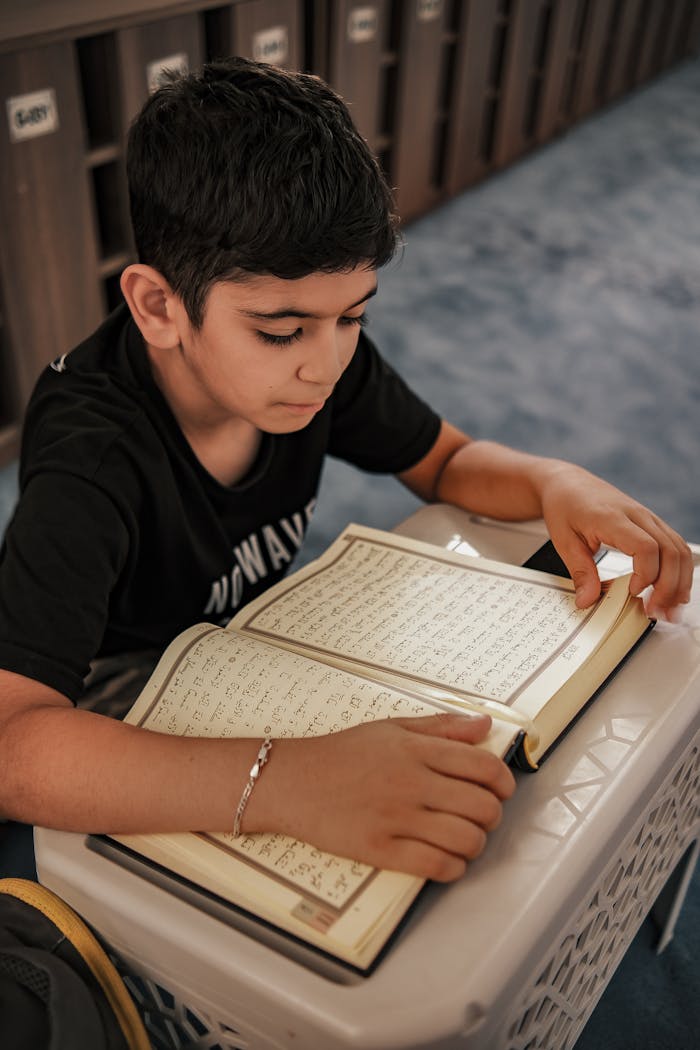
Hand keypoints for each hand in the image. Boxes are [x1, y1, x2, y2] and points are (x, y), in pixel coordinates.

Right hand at [245, 713, 515, 881]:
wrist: (293, 781)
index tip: (500, 790)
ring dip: (474, 844)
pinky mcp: (380, 850)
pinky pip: (436, 865)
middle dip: (492, 816)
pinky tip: (446, 860)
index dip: (503, 783)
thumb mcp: (391, 728)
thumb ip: (441, 727)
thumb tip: (484, 726)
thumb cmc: (342, 754)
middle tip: (480, 817)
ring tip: (463, 840)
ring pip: (466, 840)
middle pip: (482, 807)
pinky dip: (453, 868)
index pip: (484, 767)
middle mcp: (411, 782)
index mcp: (417, 750)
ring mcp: (396, 818)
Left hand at [538, 464, 692, 616]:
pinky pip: (675, 546)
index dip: (646, 574)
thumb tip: (587, 600)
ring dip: (679, 581)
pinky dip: (679, 570)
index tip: (634, 592)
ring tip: (669, 609)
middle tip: (655, 611)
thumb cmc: (565, 506)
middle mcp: (637, 515)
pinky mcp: (652, 523)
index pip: (645, 546)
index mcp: (613, 518)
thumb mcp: (563, 540)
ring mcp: (648, 518)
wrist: (569, 483)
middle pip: (670, 551)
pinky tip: (674, 590)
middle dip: (668, 586)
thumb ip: (579, 571)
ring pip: (679, 549)